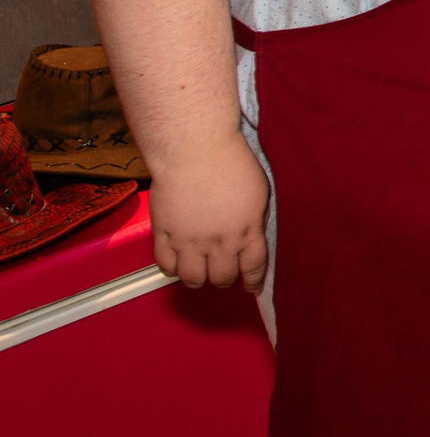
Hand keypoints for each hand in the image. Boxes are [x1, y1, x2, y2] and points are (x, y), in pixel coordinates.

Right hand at [149, 130, 271, 292]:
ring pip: (193, 278)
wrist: (195, 150)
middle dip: (225, 278)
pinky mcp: (163, 233)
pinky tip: (178, 261)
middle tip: (223, 271)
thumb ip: (255, 220)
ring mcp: (189, 240)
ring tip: (200, 269)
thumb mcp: (260, 192)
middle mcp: (219, 241)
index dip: (253, 281)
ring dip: (198, 278)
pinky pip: (165, 265)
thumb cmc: (232, 163)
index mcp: (247, 230)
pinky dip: (172, 269)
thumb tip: (251, 236)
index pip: (253, 267)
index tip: (252, 286)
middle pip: (222, 278)